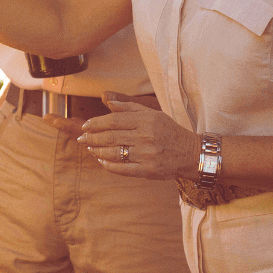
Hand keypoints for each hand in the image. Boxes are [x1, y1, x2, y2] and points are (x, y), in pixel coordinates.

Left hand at [45, 92, 196, 179]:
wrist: (191, 154)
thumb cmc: (170, 132)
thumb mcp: (153, 114)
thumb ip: (130, 108)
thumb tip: (108, 102)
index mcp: (146, 120)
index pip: (114, 120)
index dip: (96, 123)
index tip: (86, 125)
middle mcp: (145, 136)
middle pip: (111, 136)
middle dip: (92, 137)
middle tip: (81, 138)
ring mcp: (146, 154)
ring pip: (114, 152)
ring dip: (97, 151)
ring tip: (89, 148)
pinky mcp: (148, 170)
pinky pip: (123, 169)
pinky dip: (108, 165)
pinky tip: (101, 160)